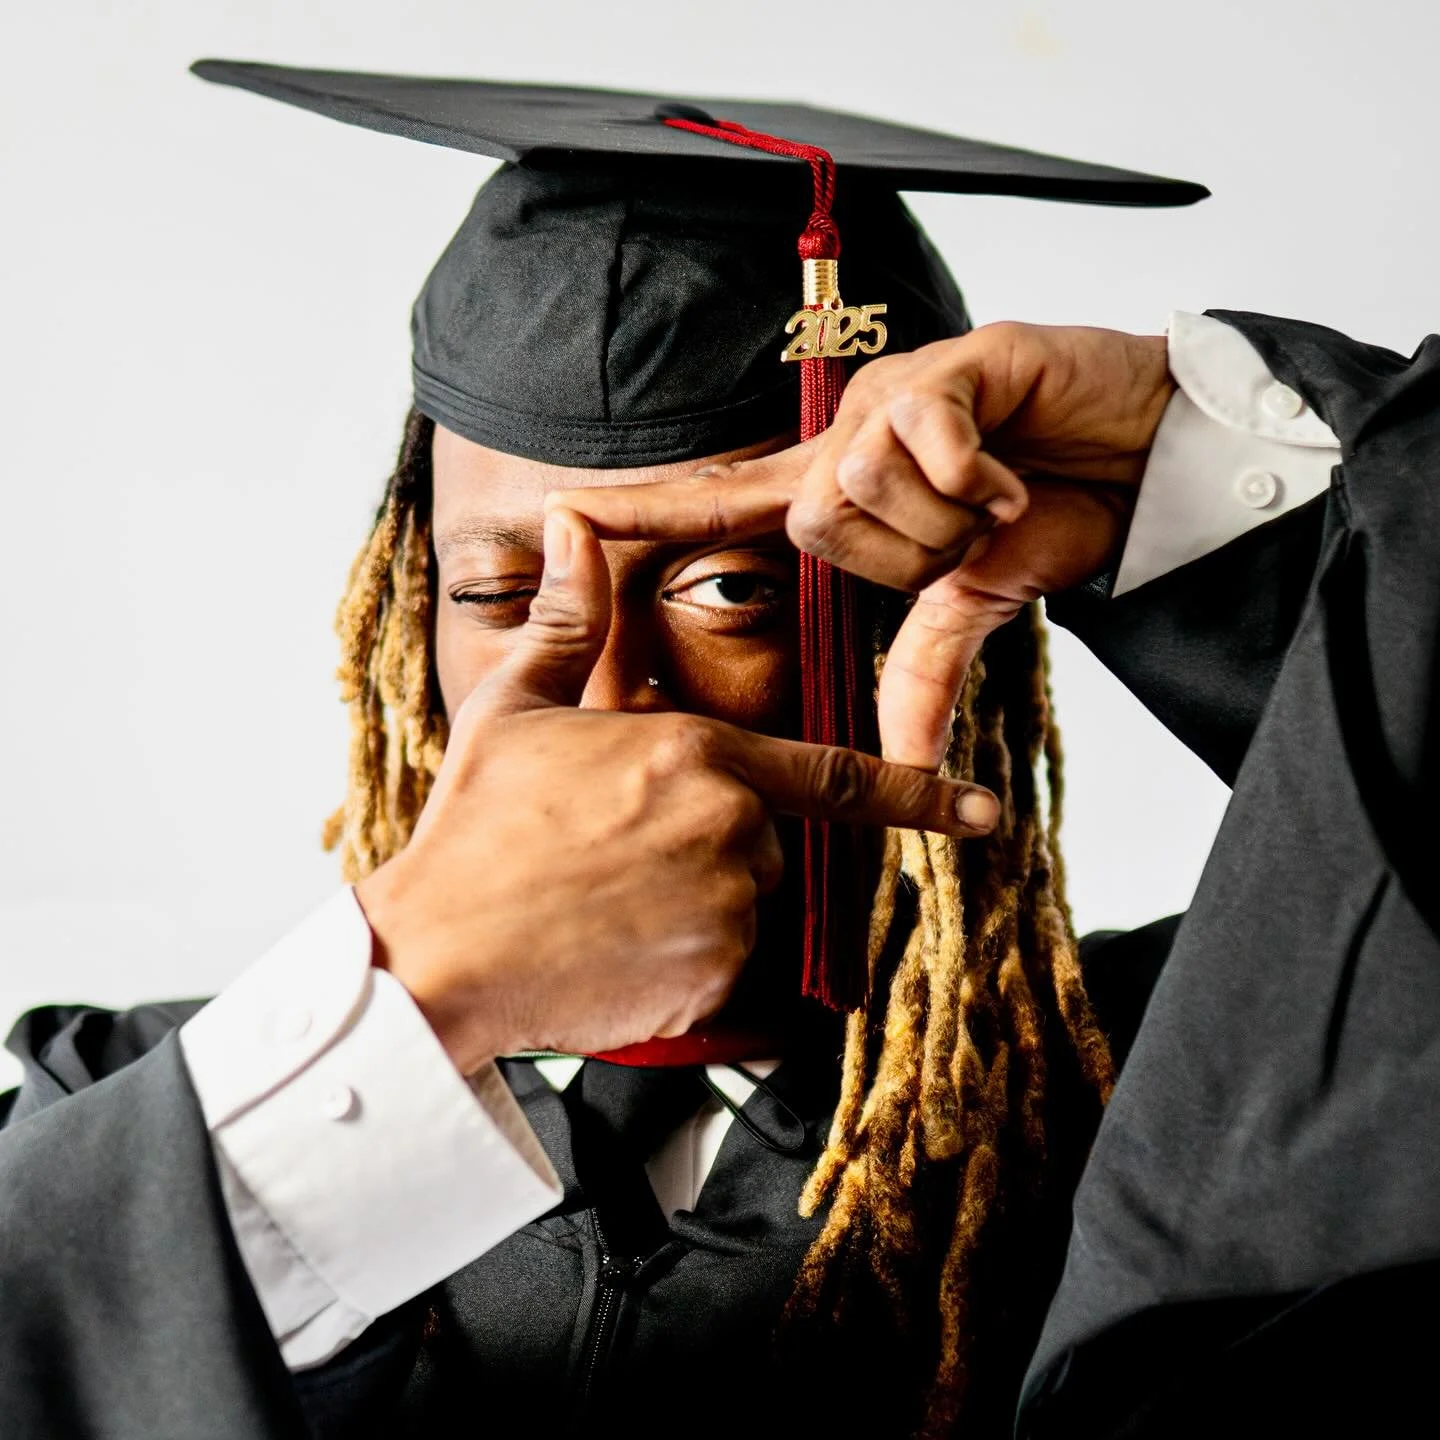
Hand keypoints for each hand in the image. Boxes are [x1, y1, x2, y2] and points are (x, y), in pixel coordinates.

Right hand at [355, 508, 999, 1073]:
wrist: (439, 954)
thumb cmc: (476, 827)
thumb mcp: (517, 709)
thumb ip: (573, 621)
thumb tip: (578, 528)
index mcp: (700, 757)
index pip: (839, 775)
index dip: (918, 794)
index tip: (982, 812)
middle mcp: (733, 834)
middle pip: (768, 840)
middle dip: (717, 842)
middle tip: (621, 857)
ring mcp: (727, 913)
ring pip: (743, 904)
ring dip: (694, 902)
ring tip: (601, 901)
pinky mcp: (710, 983)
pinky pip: (719, 968)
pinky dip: (680, 961)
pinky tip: (608, 949)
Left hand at [553, 323, 1173, 768]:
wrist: (1151, 451)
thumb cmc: (1058, 510)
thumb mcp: (980, 599)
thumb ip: (927, 665)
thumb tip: (904, 762)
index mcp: (842, 483)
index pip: (725, 500)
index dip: (647, 511)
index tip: (562, 517)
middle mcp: (852, 429)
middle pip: (809, 517)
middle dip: (904, 555)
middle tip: (972, 538)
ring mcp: (899, 390)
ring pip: (860, 482)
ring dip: (946, 520)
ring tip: (999, 500)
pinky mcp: (957, 361)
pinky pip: (923, 433)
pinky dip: (976, 476)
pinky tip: (1016, 474)